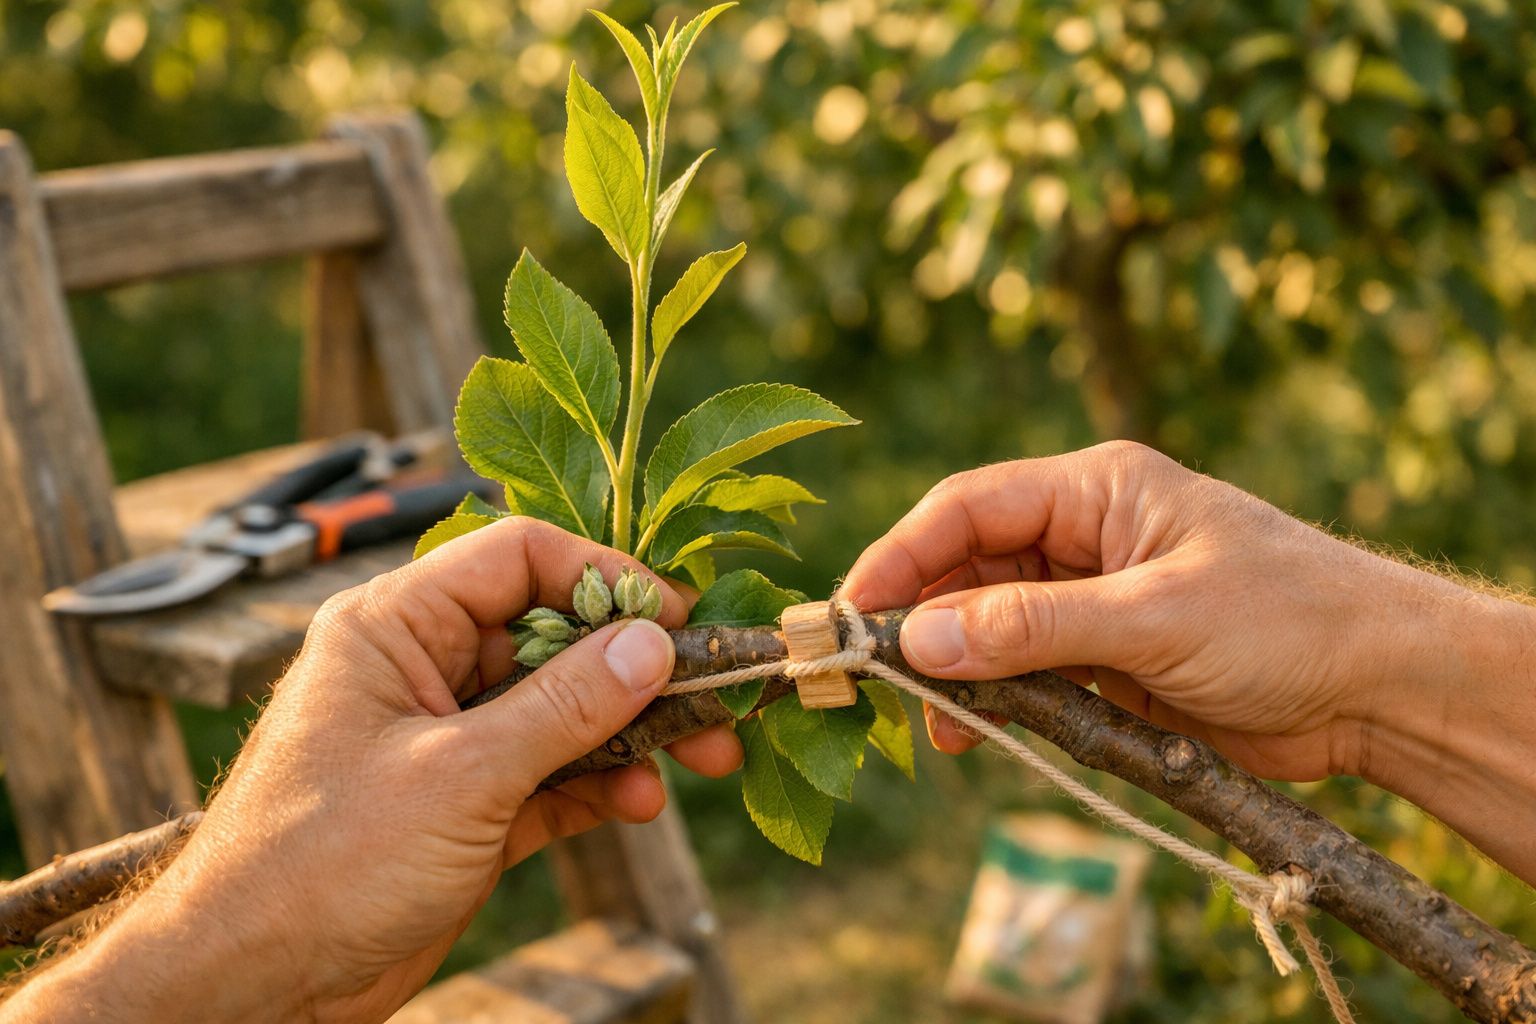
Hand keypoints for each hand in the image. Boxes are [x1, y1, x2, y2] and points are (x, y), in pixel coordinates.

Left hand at [4, 518, 741, 1023]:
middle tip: (713, 696)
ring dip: (634, 731)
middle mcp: (426, 667)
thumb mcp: (460, 775)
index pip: (517, 559)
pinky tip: (642, 802)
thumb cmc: (321, 864)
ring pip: (565, 708)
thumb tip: (653, 643)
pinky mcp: (470, 802)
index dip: (603, 577)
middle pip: (556, 636)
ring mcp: (452, 737)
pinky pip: (555, 771)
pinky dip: (601, 783)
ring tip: (708, 756)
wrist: (256, 986)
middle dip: (637, 667)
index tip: (675, 618)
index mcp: (396, 626)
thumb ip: (564, 707)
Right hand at [842, 442, 1535, 796]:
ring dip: (957, 673)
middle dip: (922, 623)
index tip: (852, 615)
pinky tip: (984, 734)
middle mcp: (1086, 535)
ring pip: (990, 627)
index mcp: (1096, 489)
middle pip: (968, 568)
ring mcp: (1095, 599)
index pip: (967, 508)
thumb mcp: (1154, 617)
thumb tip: (920, 641)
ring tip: (941, 727)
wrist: (1384, 690)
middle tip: (879, 681)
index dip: (900, 557)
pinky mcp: (1109, 658)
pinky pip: (1029, 673)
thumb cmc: (1288, 620)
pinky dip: (1001, 702)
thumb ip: (1033, 628)